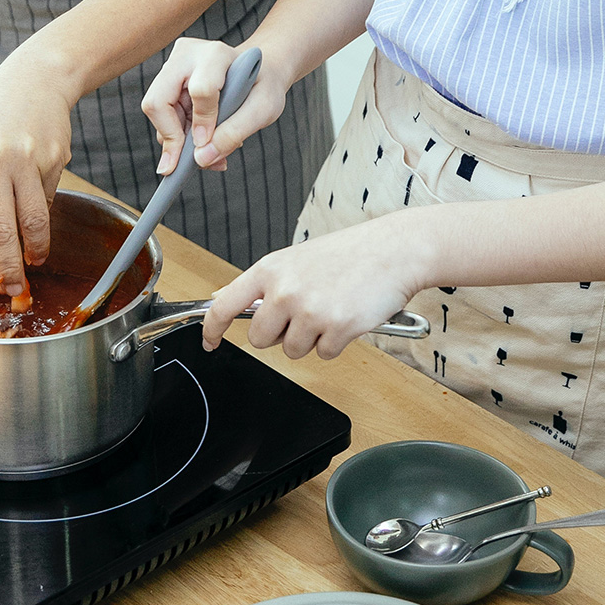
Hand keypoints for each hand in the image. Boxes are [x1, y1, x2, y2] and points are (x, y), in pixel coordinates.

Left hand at [0, 67, 72, 293]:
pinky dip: (44, 220)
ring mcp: (24, 161)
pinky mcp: (53, 159)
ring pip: (31, 222)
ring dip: (34, 250)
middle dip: (7, 268)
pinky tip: (40, 226)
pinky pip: (48, 200)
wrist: (33, 81)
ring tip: (34, 261)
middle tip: (12, 288)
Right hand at [142, 38, 289, 173]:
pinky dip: (180, 137)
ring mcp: (172, 68)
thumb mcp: (262, 110)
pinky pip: (163, 118)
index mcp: (216, 55)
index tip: (207, 146)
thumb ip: (233, 133)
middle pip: (158, 102)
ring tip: (210, 150)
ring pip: (157, 114)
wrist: (260, 72)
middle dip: (171, 138)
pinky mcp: (167, 82)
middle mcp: (186, 56)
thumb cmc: (263, 86)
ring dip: (179, 141)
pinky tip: (203, 142)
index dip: (202, 123)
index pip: (200, 91)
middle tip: (184, 165)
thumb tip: (200, 159)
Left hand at [203, 216, 424, 359]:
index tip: (209, 341)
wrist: (395, 250)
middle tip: (304, 314)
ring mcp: (310, 310)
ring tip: (330, 310)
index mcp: (271, 269)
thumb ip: (262, 284)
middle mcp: (286, 290)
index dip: (211, 329)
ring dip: (310, 339)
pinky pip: (324, 354)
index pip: (224, 305)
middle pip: (259, 339)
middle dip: (278, 335)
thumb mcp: (295, 259)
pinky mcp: (336, 328)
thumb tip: (222, 297)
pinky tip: (347, 316)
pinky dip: (336, 343)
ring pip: (292, 351)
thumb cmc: (350, 254)